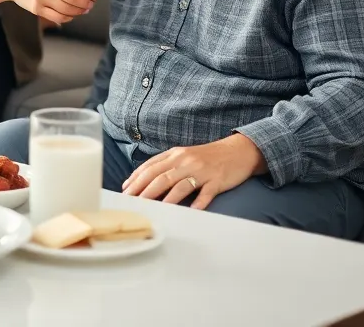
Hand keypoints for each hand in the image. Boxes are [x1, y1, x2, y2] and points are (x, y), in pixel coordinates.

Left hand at [120, 134, 266, 209]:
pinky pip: (206, 193)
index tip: (125, 190)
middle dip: (144, 190)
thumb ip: (166, 165)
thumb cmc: (207, 157)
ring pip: (180, 185)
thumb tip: (143, 180)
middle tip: (132, 202)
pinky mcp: (217, 180)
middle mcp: (186, 161)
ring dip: (166, 198)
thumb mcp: (184, 155)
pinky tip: (191, 211)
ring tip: (154, 209)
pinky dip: (198, 202)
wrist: (239, 151)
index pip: (150, 166)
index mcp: (176, 154)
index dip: (136, 178)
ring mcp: (202, 171)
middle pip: (161, 176)